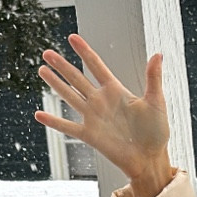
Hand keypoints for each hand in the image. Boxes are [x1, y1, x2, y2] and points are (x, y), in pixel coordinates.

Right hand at [35, 34, 173, 196]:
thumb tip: (158, 55)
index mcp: (116, 90)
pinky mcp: (89, 135)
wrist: (150, 159)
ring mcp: (93, 117)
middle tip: (47, 53)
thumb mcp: (156, 102)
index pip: (96, 65)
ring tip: (42, 70)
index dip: (84, 51)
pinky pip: (68, 127)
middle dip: (62, 65)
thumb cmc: (156, 132)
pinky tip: (39, 114)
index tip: (72, 37)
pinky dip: (53, 121)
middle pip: (77, 78)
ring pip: (69, 96)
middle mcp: (101, 101)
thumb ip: (153, 78)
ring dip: (55, 84)